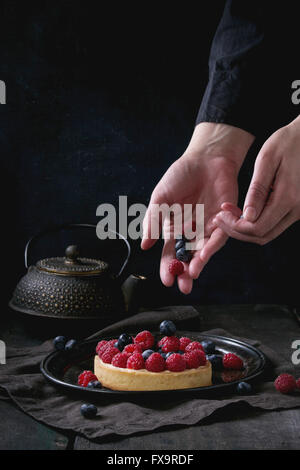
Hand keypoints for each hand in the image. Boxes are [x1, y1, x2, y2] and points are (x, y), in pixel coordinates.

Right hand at [141, 123, 253, 293]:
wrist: (205, 159)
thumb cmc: (180, 176)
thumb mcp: (160, 198)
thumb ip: (153, 220)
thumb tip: (144, 245)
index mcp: (174, 229)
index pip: (170, 253)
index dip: (168, 267)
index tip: (166, 280)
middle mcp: (192, 233)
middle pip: (188, 257)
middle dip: (185, 273)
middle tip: (183, 286)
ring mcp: (208, 228)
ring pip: (203, 251)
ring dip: (199, 263)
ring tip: (192, 274)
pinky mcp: (224, 220)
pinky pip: (218, 236)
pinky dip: (211, 245)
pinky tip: (203, 253)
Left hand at [215, 116, 299, 244]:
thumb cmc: (289, 142)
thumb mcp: (267, 160)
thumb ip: (257, 190)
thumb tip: (247, 216)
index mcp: (289, 198)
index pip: (257, 228)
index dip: (234, 226)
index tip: (220, 214)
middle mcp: (298, 210)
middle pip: (262, 236)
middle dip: (237, 230)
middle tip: (220, 217)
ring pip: (269, 233)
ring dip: (246, 228)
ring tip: (229, 213)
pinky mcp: (298, 209)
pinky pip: (275, 224)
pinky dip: (257, 222)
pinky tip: (245, 210)